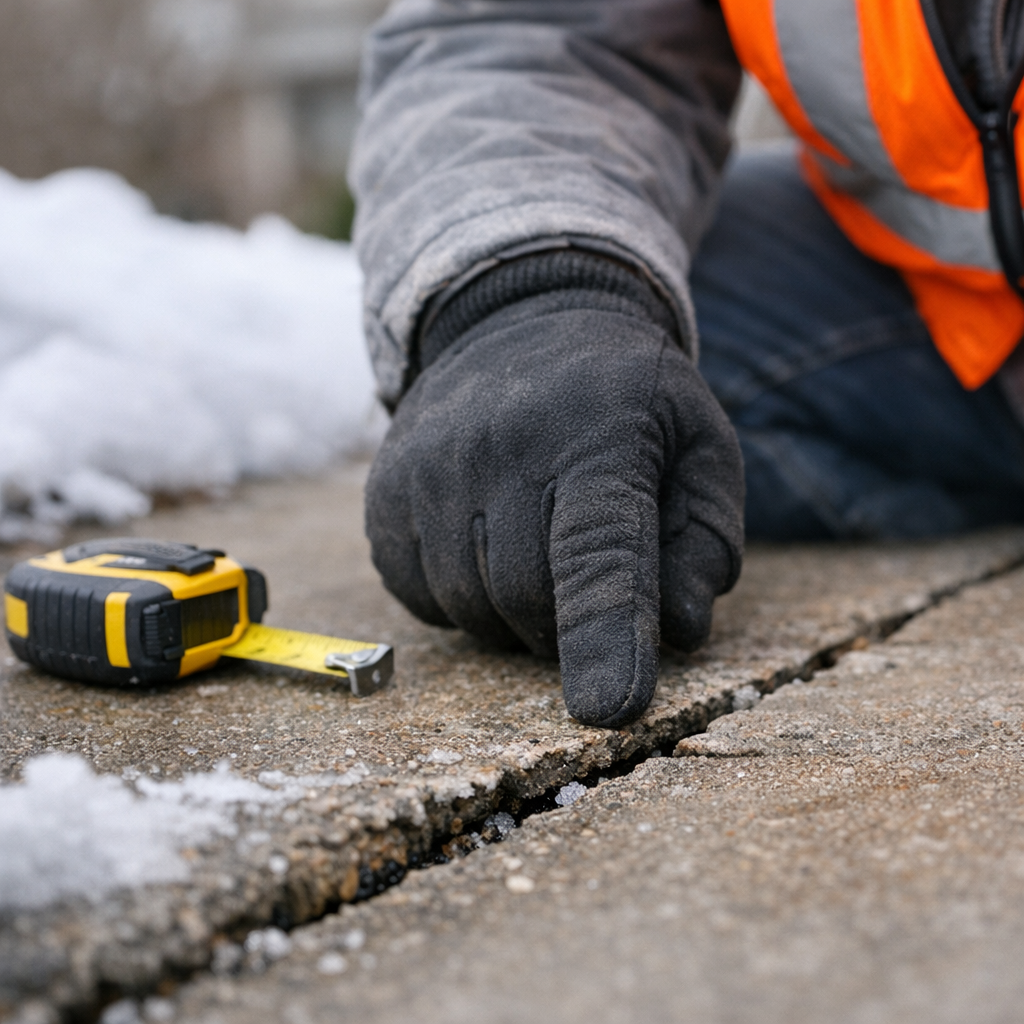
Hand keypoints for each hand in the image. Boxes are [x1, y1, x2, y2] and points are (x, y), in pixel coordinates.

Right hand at [366, 256, 743, 725]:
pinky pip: (421, 595)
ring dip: (514, 612)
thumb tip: (680, 631)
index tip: (608, 710)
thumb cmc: (626, 402)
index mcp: (599, 433)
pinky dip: (462, 597)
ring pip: (470, 604)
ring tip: (536, 545)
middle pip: (529, 596)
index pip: (599, 549)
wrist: (518, 322)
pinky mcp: (384, 493)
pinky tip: (487, 541)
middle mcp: (499, 445)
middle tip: (589, 580)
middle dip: (568, 625)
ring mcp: (429, 468)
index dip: (605, 633)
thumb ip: (704, 542)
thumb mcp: (699, 448)